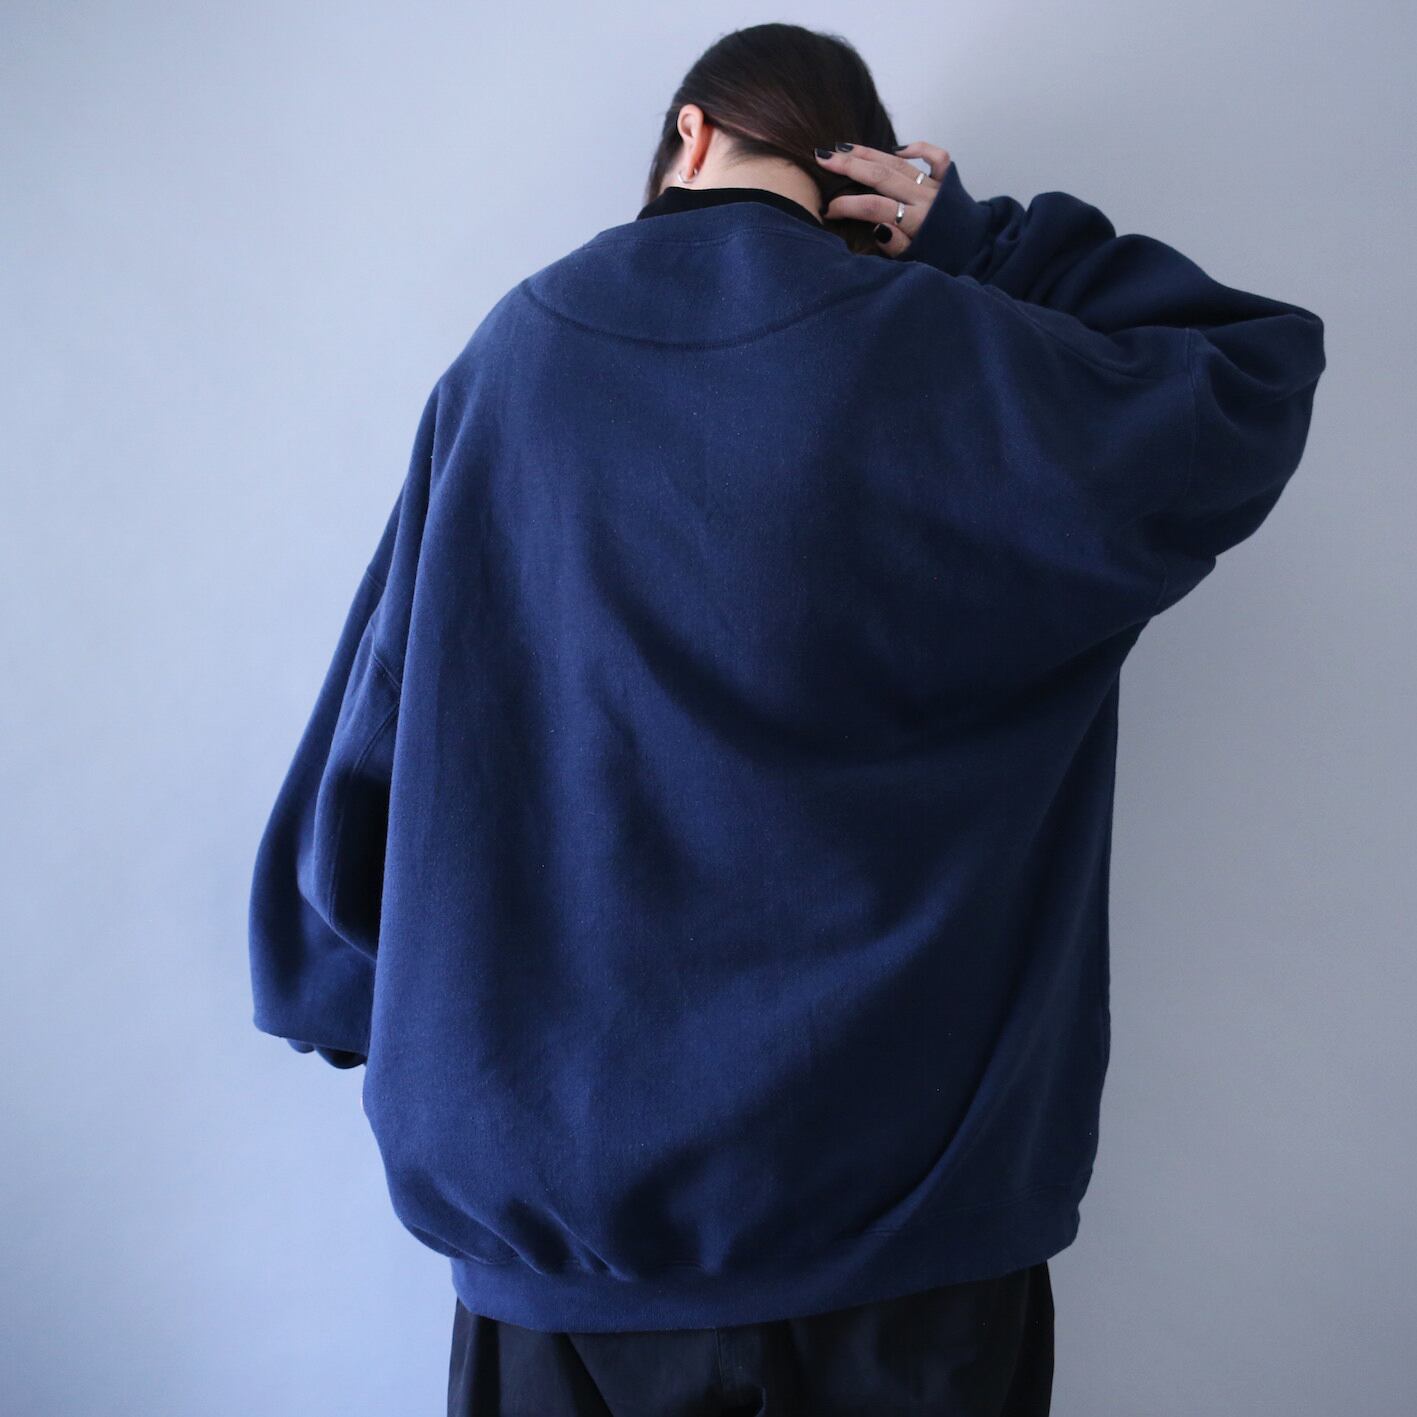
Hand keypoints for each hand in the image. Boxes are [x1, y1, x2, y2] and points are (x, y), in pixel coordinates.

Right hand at [814, 141, 952, 255]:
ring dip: (869, 153)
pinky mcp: (948, 180)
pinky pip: (936, 156)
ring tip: (842, 148)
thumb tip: (877, 228)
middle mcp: (925, 199)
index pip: (875, 208)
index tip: (827, 209)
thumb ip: (897, 247)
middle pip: (882, 176)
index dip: (848, 206)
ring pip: (898, 163)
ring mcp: (937, 186)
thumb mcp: (917, 263)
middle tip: (822, 158)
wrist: (979, 251)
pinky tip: (898, 149)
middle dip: (850, 166)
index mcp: (916, 222)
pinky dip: (918, 148)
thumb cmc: (942, 259)